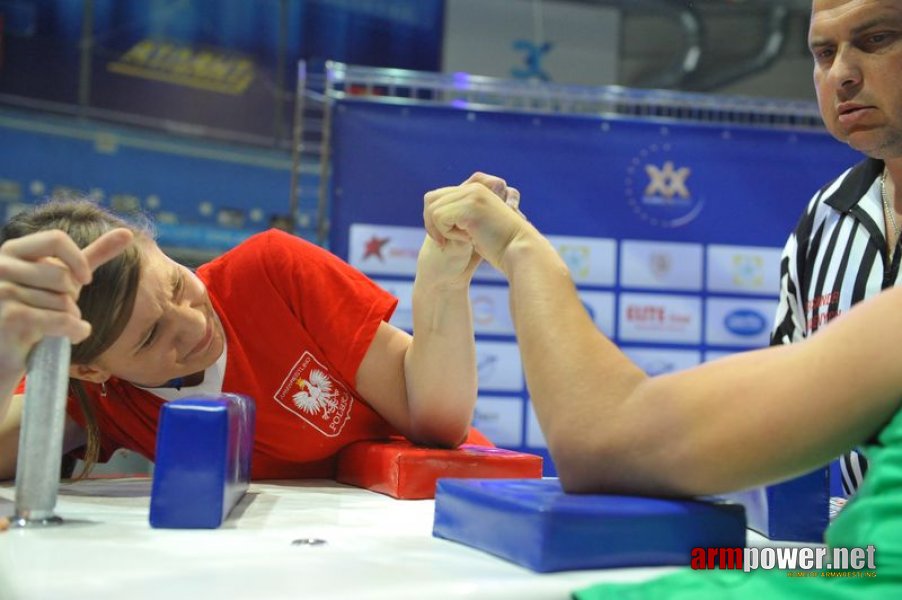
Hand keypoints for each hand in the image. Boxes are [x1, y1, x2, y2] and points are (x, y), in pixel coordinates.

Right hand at [0, 228, 133, 377]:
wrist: (10, 349)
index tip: (85, 280)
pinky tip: (67, 337)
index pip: (55, 239)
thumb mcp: (64, 278)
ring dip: (71, 320)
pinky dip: (75, 332)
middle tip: (55, 311)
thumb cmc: (39, 308)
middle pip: (63, 276)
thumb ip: (92, 255)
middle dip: (72, 299)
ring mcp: (2, 293)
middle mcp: (0, 268)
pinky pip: (62, 321)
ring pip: (64, 302)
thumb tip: (128, 232)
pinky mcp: (10, 319)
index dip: (78, 260)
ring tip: (52, 327)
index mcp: (12, 251)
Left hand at [423, 172, 526, 272]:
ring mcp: (473, 194)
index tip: (444, 239)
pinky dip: (448, 234)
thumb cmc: (499, 246)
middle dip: (432, 224)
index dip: (433, 219)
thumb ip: (461, 214)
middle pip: (430, 199)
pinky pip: (440, 218)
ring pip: (433, 210)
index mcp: (475, 190)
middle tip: (445, 242)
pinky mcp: (471, 205)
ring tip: (464, 239)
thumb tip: (432, 208)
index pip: (437, 197)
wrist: (518, 252)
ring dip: (443, 230)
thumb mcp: (477, 225)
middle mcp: (473, 188)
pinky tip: (469, 239)